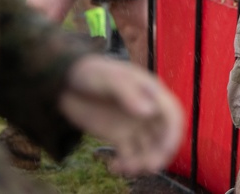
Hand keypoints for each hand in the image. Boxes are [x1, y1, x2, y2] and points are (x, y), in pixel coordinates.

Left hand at [59, 55, 184, 176]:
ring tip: (125, 167)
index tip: (165, 150)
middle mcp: (147, 110)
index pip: (172, 114)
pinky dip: (126, 164)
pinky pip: (130, 155)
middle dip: (160, 153)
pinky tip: (113, 166)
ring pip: (149, 149)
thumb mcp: (108, 78)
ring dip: (143, 162)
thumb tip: (149, 111)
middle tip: (147, 166)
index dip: (173, 133)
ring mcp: (134, 125)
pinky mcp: (120, 137)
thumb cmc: (91, 72)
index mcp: (151, 92)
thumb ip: (128, 92)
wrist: (66, 82)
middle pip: (164, 136)